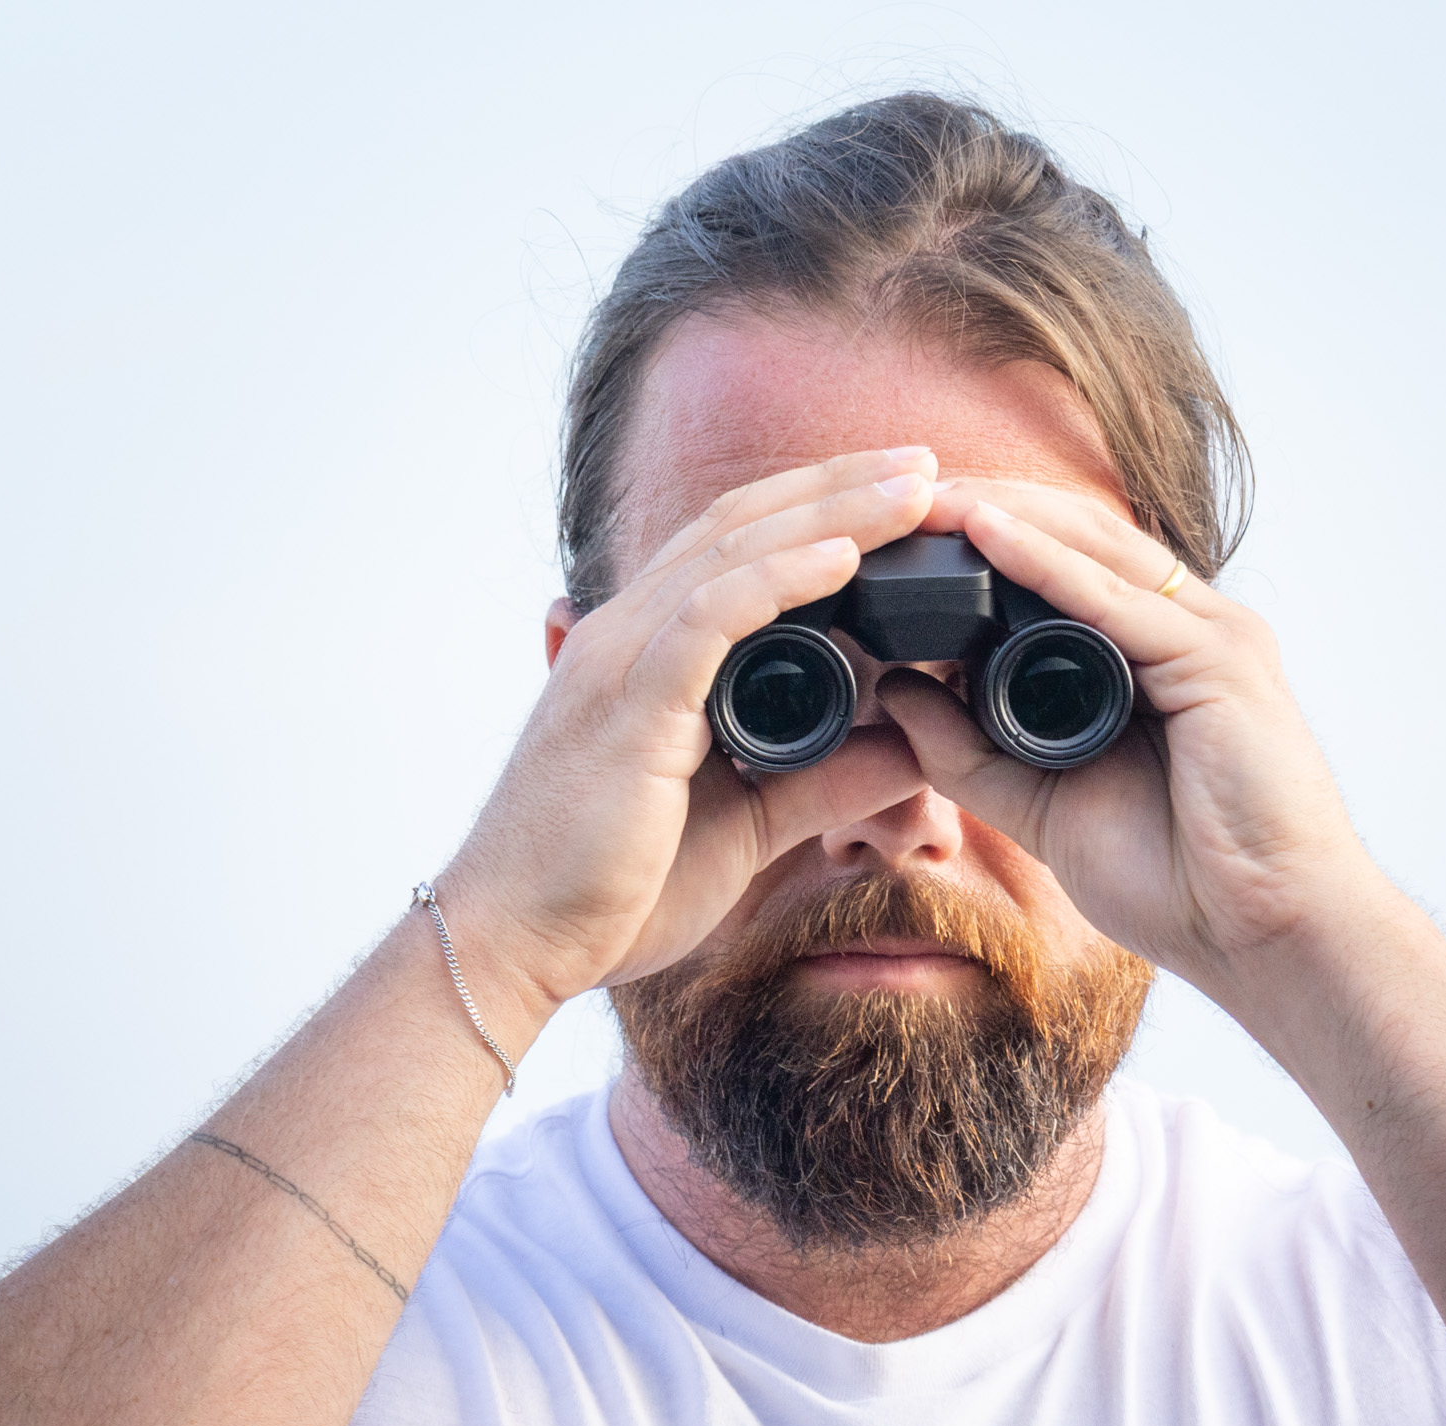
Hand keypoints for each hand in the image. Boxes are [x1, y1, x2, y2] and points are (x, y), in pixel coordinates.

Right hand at [438, 448, 944, 1020]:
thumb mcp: (750, 824)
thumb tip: (913, 752)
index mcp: (650, 654)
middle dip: (840, 486)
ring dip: (832, 512)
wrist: (518, 944)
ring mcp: (624, 660)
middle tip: (928, 460)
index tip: (905, 496)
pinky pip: (712, 616)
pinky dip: (781, 578)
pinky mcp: (630, 703)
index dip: (819, 509)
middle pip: (744, 524)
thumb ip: (826, 781)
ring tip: (912, 487)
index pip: (740, 548)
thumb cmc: (612, 889)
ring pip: (737, 552)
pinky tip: (843, 555)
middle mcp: (630, 635)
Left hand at [875, 481, 1391, 993]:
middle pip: (1076, 536)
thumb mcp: (1040, 805)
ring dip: (1002, 515)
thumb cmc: (1177, 882)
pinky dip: (1044, 562)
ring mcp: (1210, 635)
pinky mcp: (1220, 659)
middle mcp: (1186, 629)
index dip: (981, 539)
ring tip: (922, 498)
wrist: (1265, 938)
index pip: (1061, 565)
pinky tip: (983, 535)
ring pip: (1093, 546)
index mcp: (1152, 655)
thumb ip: (968, 751)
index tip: (895, 536)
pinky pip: (1115, 600)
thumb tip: (895, 691)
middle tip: (893, 495)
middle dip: (983, 506)